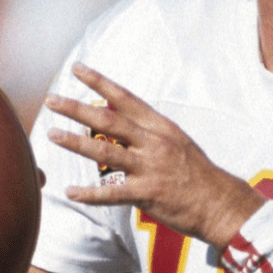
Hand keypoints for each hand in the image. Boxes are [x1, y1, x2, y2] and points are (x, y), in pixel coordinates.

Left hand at [44, 63, 261, 247]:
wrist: (220, 202)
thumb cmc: (198, 174)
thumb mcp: (177, 143)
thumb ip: (148, 133)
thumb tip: (120, 122)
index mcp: (160, 127)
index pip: (125, 99)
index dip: (100, 83)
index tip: (78, 69)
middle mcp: (153, 142)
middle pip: (108, 121)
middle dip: (77, 108)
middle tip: (52, 100)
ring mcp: (149, 167)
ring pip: (105, 151)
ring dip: (75, 142)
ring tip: (52, 134)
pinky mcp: (147, 193)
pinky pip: (111, 193)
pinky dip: (89, 194)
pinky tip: (70, 192)